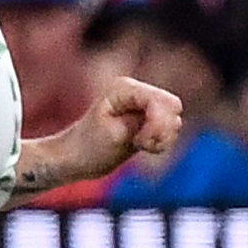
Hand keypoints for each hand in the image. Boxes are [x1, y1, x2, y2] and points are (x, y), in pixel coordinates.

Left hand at [26, 75, 184, 188]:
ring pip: (173, 118)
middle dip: (163, 130)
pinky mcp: (146, 118)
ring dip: (162, 137)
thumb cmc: (89, 147)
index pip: (163, 101)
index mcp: (125, 89)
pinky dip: (161, 141)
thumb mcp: (118, 134)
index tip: (140, 142)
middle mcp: (136, 91)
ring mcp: (142, 104)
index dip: (159, 124)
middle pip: (172, 107)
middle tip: (142, 145)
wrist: (74, 158)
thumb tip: (173, 118)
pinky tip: (144, 147)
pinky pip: (169, 128)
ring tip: (140, 146)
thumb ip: (147, 122)